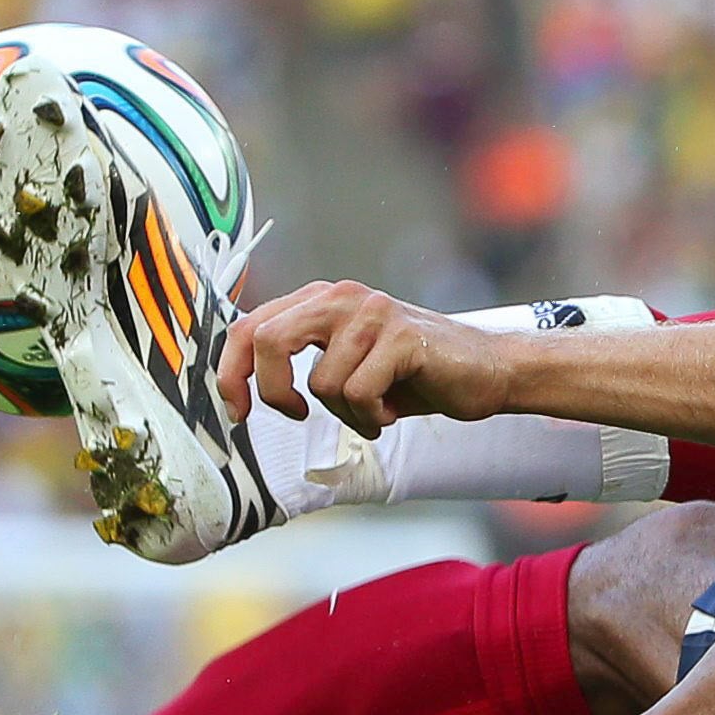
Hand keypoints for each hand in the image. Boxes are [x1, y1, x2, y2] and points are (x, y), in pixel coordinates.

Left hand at [217, 280, 513, 437]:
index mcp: (320, 299)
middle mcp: (341, 296)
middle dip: (274, 392)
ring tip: (374, 410)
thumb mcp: (344, 362)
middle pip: (269, 340)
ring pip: (322, 382)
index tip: (238, 411)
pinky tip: (391, 411)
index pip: (248, 326)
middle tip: (297, 415)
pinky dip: (370, 418)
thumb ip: (300, 360)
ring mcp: (372, 312)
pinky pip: (358, 393)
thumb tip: (239, 389)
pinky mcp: (400, 336)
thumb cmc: (411, 375)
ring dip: (346, 414)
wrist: (484, 372)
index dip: (231, 372)